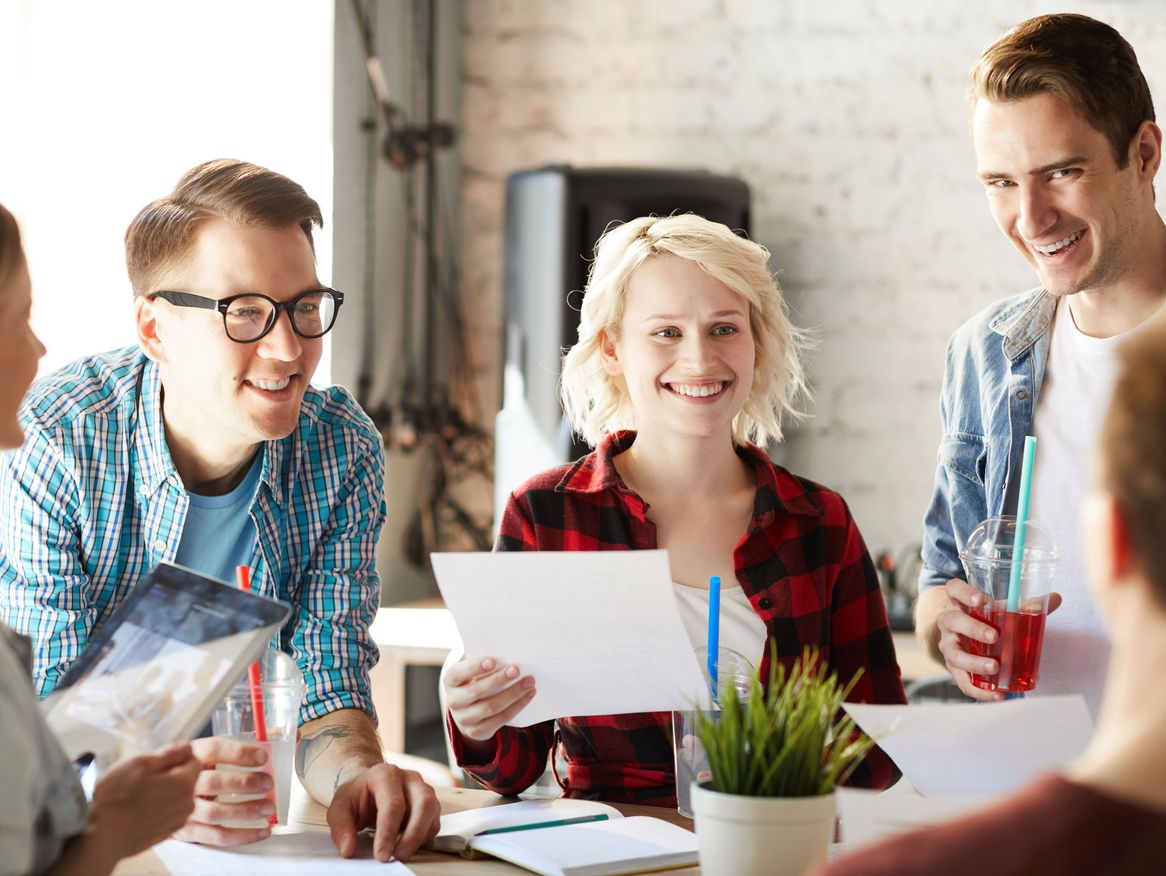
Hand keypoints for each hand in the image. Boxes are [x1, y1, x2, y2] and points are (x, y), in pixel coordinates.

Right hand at [87, 744, 200, 856]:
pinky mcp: (164, 835)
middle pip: (186, 780)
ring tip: (138, 795)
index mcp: (184, 784)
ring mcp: (176, 822)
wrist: (99, 837)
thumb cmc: (117, 797)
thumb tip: (188, 747)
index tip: (156, 761)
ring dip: (163, 793)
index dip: (176, 756)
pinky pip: (167, 814)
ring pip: (177, 797)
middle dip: (170, 775)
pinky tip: (137, 811)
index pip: (195, 760)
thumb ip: (169, 753)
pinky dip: (157, 810)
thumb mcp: (139, 763)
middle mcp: (187, 805)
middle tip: (143, 778)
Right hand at [172, 737, 276, 845]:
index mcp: (189, 757)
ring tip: (268, 808)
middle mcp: (182, 783)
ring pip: (215, 813)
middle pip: (213, 782)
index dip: (239, 753)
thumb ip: (230, 752)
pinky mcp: (186, 832)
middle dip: (244, 783)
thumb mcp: (201, 754)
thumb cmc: (188, 773)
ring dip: (245, 811)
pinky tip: (261, 831)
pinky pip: (216, 836)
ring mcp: (182, 810)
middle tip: (268, 783)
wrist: (153, 796)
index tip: (263, 757)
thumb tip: (274, 748)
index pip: (213, 750)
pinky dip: (242, 835)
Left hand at [327, 762, 440, 861]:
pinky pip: (433, 823)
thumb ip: (340, 827)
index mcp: (385, 774)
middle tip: (398, 856)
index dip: (388, 832)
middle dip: (412, 835)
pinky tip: (405, 844)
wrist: (369, 786)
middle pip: (423, 804)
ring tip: (401, 853)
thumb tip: (348, 849)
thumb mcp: (340, 807)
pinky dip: (422, 838)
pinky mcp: (430, 804)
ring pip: (432, 813)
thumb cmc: (358, 795)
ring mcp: (423, 789)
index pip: (393, 803)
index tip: (381, 855)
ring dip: (419, 837)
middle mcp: (409, 778)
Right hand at [443, 656, 535, 741]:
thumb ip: (485, 664)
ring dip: (513, 693)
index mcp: (450, 681)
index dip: (473, 667)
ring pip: (491, 707)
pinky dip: (517, 705)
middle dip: (498, 680)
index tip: (493, 661)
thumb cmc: (475, 681)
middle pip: (476, 691)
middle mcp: (453, 701)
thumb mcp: (472, 671)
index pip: (457, 674)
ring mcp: (464, 719)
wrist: (467, 711)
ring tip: (529, 682)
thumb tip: (509, 656)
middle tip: (516, 669)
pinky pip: (501, 718)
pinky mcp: (477, 731)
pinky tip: (529, 694)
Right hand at [935, 578, 1061, 699]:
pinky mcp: (954, 668)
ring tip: (995, 667)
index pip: (953, 589)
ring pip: (953, 653)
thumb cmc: (986, 619)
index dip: (964, 593)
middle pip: (952, 620)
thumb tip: (1056, 598)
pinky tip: (997, 695)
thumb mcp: (1001, 610)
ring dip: (973, 662)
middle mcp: (949, 622)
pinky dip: (979, 690)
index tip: (981, 600)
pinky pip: (962, 681)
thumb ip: (1027, 606)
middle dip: (972, 628)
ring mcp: (948, 646)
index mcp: (959, 602)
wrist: (966, 637)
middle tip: (994, 636)